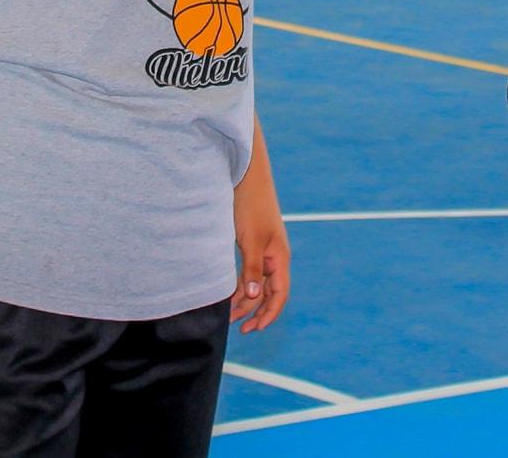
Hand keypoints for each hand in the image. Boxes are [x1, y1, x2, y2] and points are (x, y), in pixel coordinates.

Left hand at [231, 158, 289, 333]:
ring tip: (227, 314)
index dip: (269, 314)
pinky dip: (240, 285)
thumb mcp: (251, 240)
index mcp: (280, 257)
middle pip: (267, 293)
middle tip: (236, 327)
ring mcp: (264, 251)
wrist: (246, 178)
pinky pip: (249, 272)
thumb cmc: (251, 206)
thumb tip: (252, 296)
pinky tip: (228, 293)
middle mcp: (274, 257)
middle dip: (253, 311)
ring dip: (244, 300)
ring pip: (256, 284)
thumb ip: (252, 269)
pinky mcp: (252, 244)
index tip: (254, 329)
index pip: (279, 294)